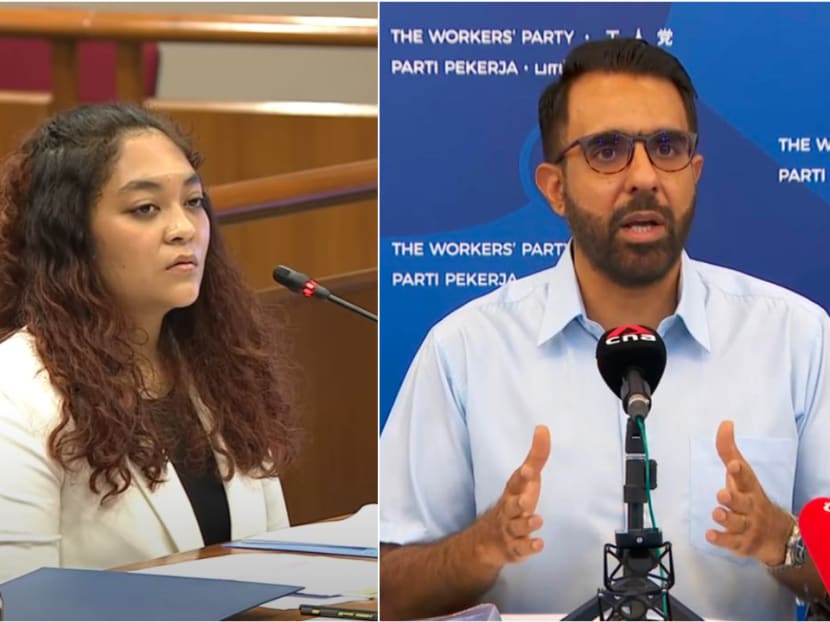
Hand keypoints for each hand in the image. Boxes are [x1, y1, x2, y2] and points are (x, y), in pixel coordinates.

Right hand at [477, 425, 550, 566]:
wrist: (488, 538)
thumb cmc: (514, 502)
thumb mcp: (525, 480)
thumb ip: (537, 457)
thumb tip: (543, 428)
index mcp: (513, 492)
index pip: (516, 482)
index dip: (522, 476)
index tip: (529, 470)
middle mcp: (509, 510)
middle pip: (512, 506)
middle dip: (518, 503)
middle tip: (526, 500)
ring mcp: (510, 530)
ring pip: (516, 529)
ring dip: (526, 525)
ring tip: (537, 520)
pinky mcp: (514, 549)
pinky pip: (520, 550)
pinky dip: (528, 548)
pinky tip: (538, 544)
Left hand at [705, 420, 792, 565]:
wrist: (777, 535)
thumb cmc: (751, 498)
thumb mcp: (742, 475)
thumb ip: (729, 451)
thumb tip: (725, 423)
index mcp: (750, 488)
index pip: (746, 478)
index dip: (739, 471)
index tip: (733, 465)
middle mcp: (751, 507)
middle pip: (743, 502)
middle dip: (733, 498)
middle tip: (721, 494)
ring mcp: (748, 527)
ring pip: (738, 524)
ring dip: (727, 518)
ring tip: (717, 513)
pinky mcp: (742, 544)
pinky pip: (732, 543)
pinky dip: (721, 540)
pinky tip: (710, 535)